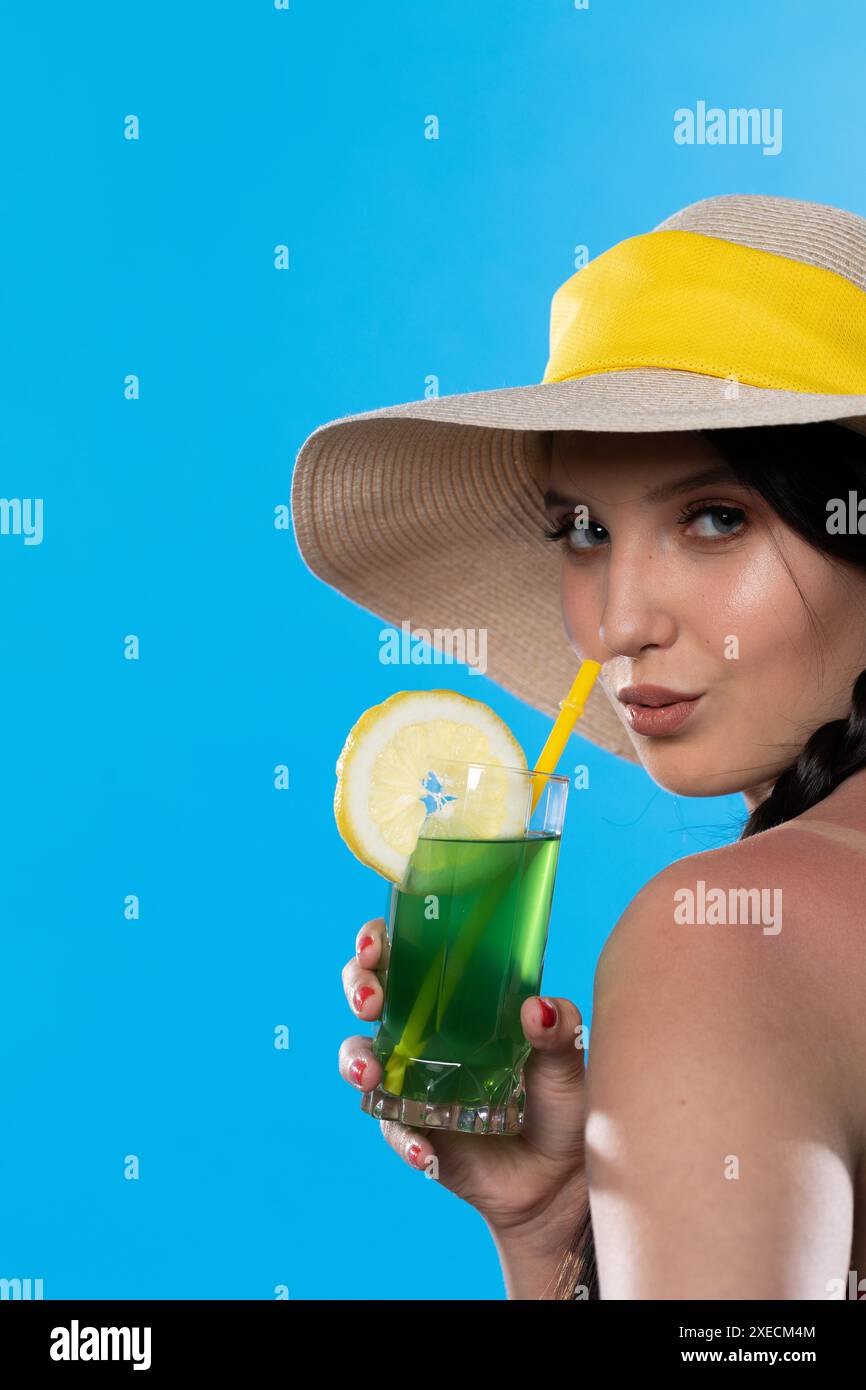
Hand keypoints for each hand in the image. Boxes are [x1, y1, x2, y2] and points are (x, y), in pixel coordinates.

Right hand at [339, 917, 588, 1251]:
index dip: (380, 941)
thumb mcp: (567, 1061)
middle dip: (358, 987)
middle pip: (370, 994)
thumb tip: (538, 1007)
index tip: (378, 948)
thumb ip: (560, 1030)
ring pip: (360, 1057)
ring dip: (355, 1062)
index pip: (406, 953)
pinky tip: (424, 1150)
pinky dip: (403, 1138)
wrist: (558, 1178)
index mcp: (458, 999)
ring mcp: (411, 1080)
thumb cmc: (562, 1104)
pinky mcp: (411, 1128)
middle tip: (370, 1003)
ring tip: (371, 1078)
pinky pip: (391, 1128)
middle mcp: (425, 1033)